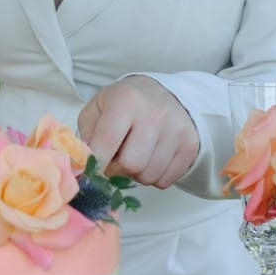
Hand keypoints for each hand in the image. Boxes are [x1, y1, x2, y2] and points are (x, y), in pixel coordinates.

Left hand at [77, 77, 198, 188]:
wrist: (164, 94)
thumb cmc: (125, 103)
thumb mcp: (99, 108)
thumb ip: (87, 135)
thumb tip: (85, 166)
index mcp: (127, 100)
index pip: (107, 142)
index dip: (95, 163)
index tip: (91, 168)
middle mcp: (155, 114)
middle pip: (131, 165)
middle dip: (118, 170)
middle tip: (116, 160)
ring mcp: (176, 130)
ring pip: (149, 176)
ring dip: (136, 174)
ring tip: (135, 155)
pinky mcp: (190, 145)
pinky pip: (165, 181)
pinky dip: (154, 177)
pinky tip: (151, 158)